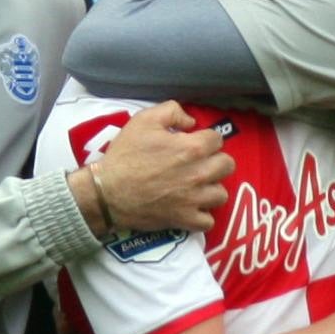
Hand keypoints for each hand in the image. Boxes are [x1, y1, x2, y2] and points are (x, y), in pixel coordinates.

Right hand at [95, 102, 233, 235]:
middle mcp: (199, 173)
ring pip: (221, 194)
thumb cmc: (125, 155)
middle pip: (227, 166)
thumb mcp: (144, 120)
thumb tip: (191, 122)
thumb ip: (172, 112)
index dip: (206, 139)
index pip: (218, 139)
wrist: (107, 192)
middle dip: (215, 161)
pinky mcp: (185, 219)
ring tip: (197, 186)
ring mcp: (194, 199)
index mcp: (192, 148)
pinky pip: (208, 221)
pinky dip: (202, 216)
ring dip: (211, 189)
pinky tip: (192, 208)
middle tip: (200, 163)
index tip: (194, 143)